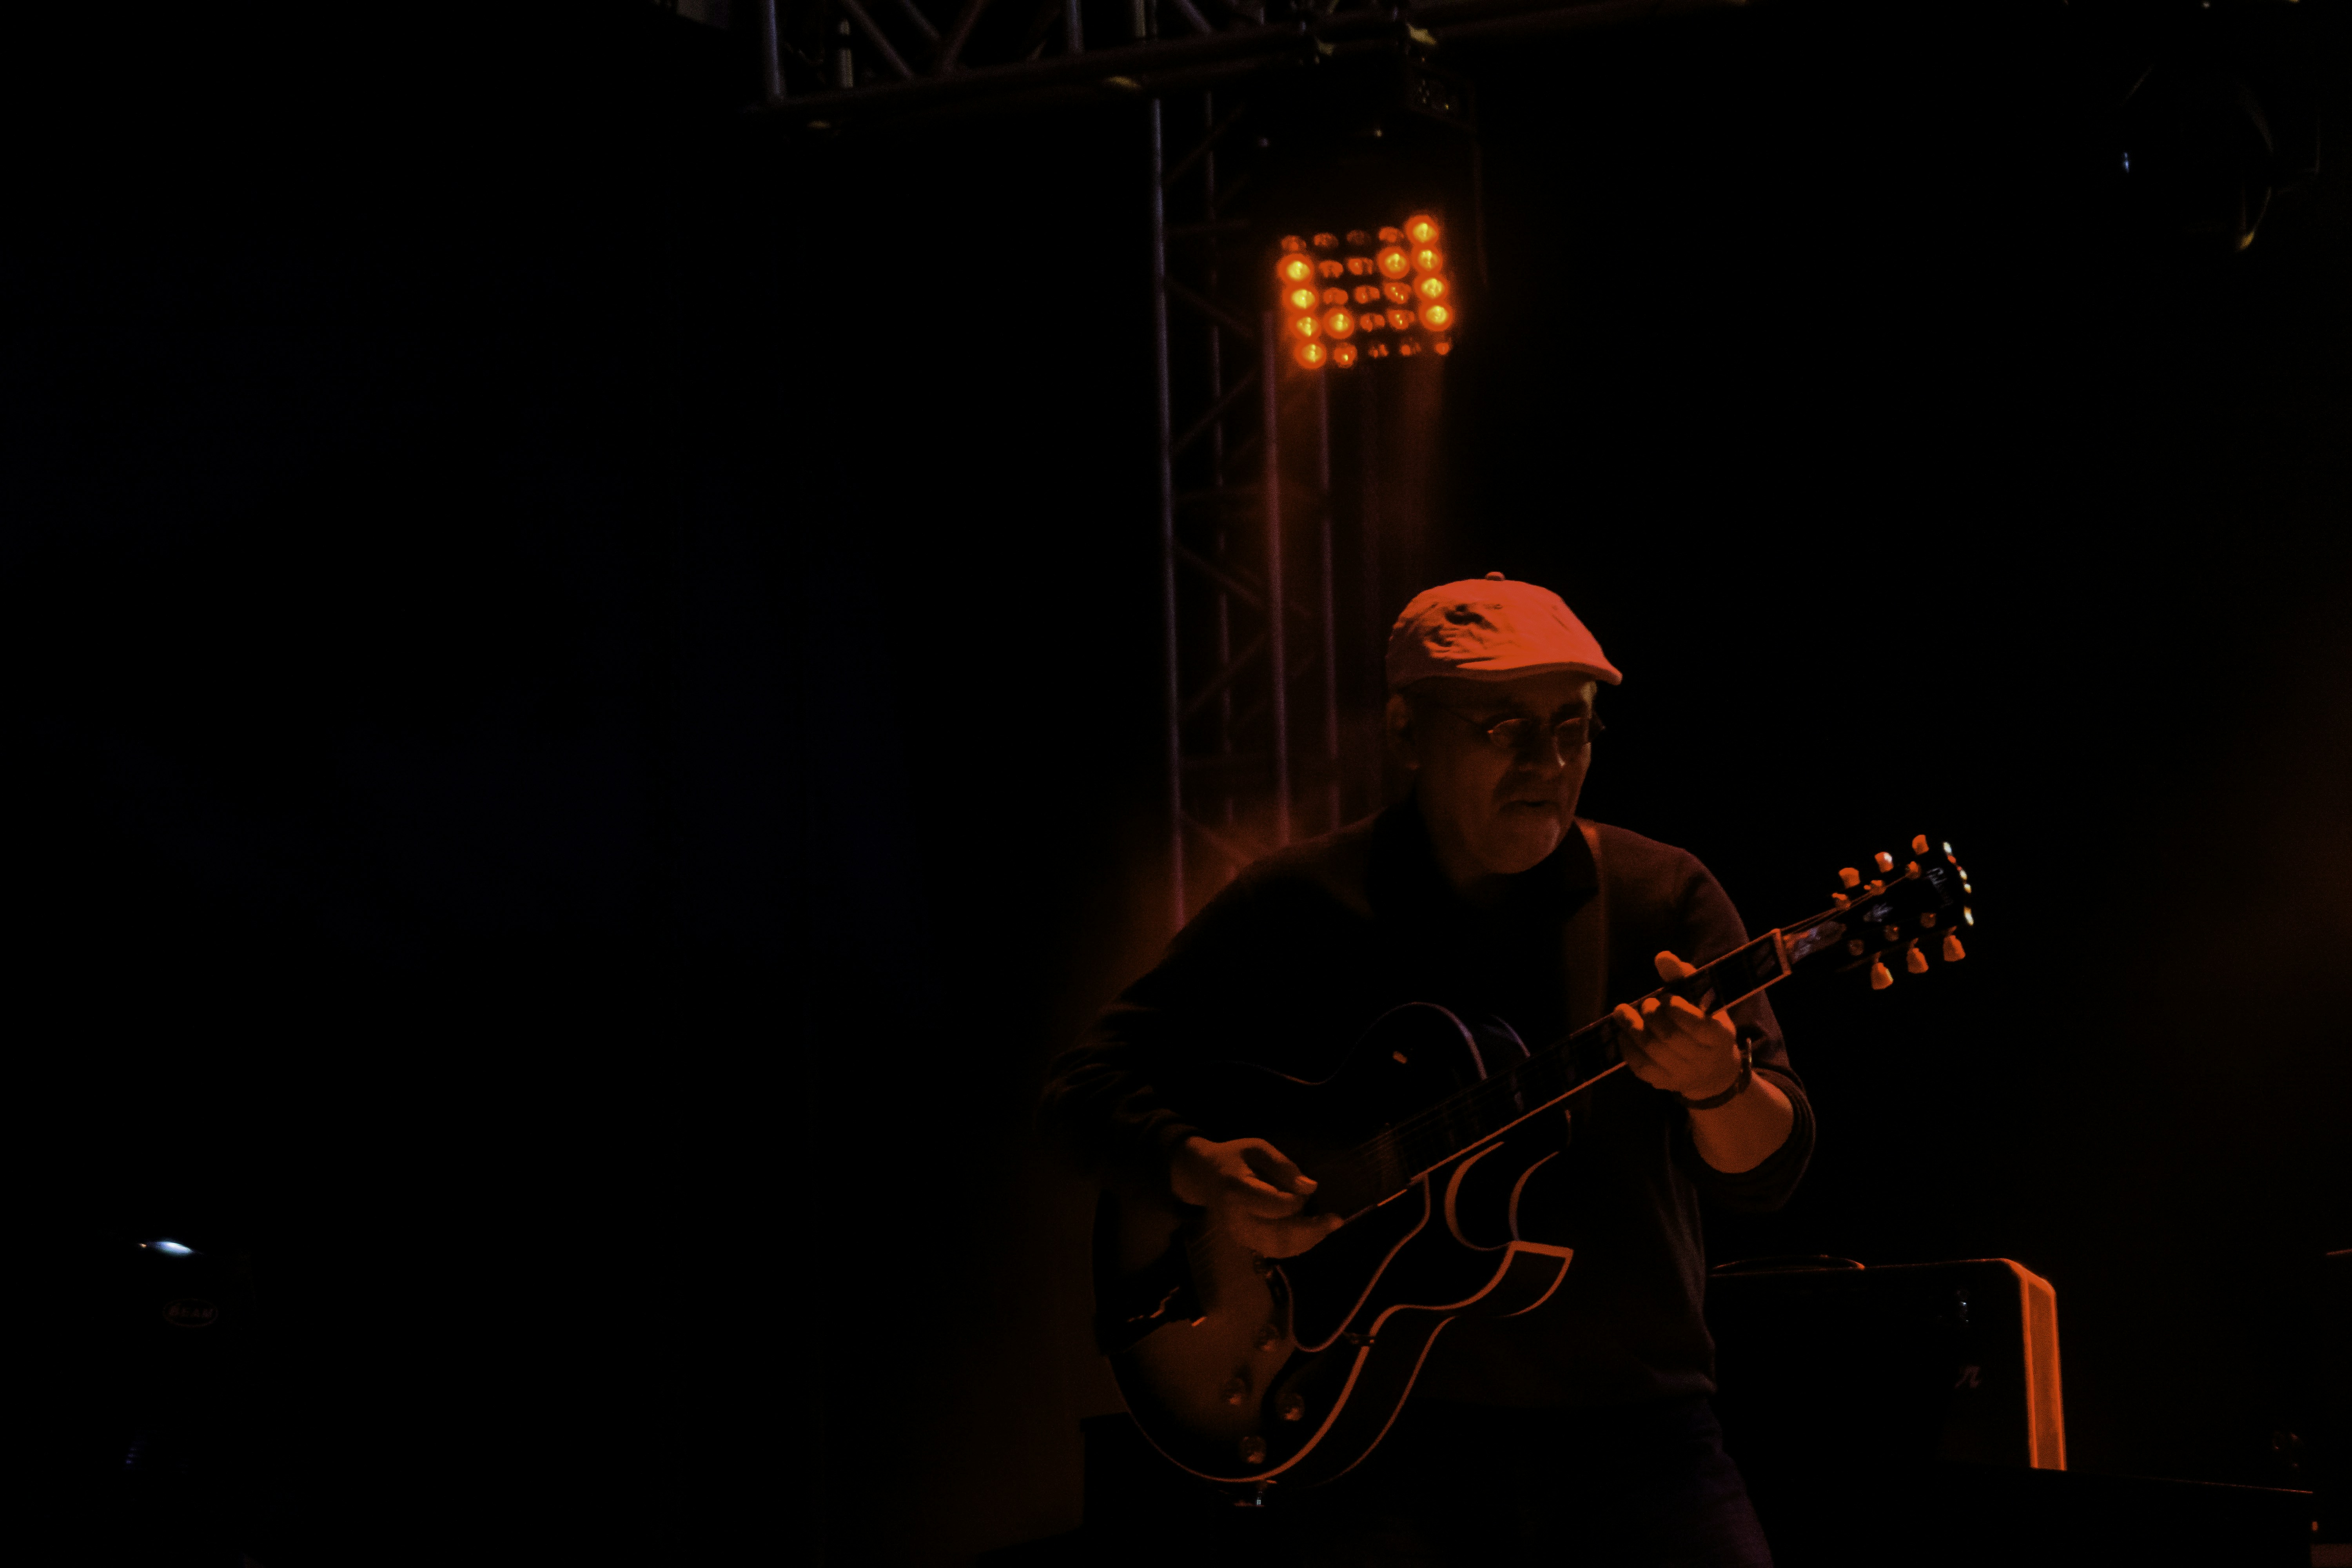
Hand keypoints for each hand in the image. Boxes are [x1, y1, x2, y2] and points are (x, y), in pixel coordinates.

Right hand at [1169, 1136, 1344, 1258]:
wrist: (1204, 1177)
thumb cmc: (1233, 1158)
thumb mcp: (1257, 1148)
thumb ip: (1283, 1166)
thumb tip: (1311, 1189)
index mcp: (1237, 1191)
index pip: (1275, 1206)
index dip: (1297, 1202)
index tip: (1308, 1190)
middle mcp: (1237, 1219)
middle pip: (1279, 1235)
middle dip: (1312, 1231)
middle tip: (1336, 1220)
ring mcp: (1240, 1235)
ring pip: (1279, 1248)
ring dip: (1308, 1240)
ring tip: (1327, 1226)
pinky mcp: (1245, 1242)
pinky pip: (1275, 1250)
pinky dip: (1297, 1244)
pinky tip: (1311, 1232)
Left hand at [1614, 950, 1743, 1100]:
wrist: (1713, 1071)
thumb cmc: (1706, 1023)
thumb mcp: (1703, 999)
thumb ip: (1684, 977)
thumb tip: (1662, 956)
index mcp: (1719, 1036)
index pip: (1695, 1024)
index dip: (1675, 1009)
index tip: (1665, 998)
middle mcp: (1703, 1059)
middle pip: (1669, 1036)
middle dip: (1651, 1016)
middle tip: (1646, 1003)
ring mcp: (1683, 1075)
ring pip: (1652, 1051)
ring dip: (1632, 1028)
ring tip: (1622, 1012)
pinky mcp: (1663, 1083)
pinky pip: (1640, 1066)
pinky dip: (1627, 1047)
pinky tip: (1623, 1033)